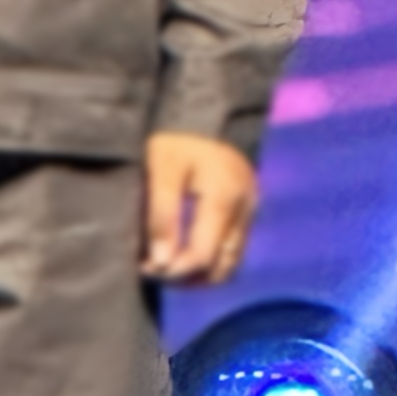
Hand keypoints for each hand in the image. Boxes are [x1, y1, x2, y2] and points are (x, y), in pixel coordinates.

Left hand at [143, 132, 258, 285]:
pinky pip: (231, 252)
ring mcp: (250, 212)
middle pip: (219, 267)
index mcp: (224, 195)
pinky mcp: (248, 214)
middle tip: (152, 269)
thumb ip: (161, 215)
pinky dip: (209, 262)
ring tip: (166, 266)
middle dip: (185, 276)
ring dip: (198, 274)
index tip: (145, 267)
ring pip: (229, 265)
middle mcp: (245, 208)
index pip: (202, 255)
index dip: (173, 270)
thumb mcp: (161, 170)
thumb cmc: (175, 143)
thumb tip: (161, 261)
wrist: (201, 119)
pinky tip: (183, 255)